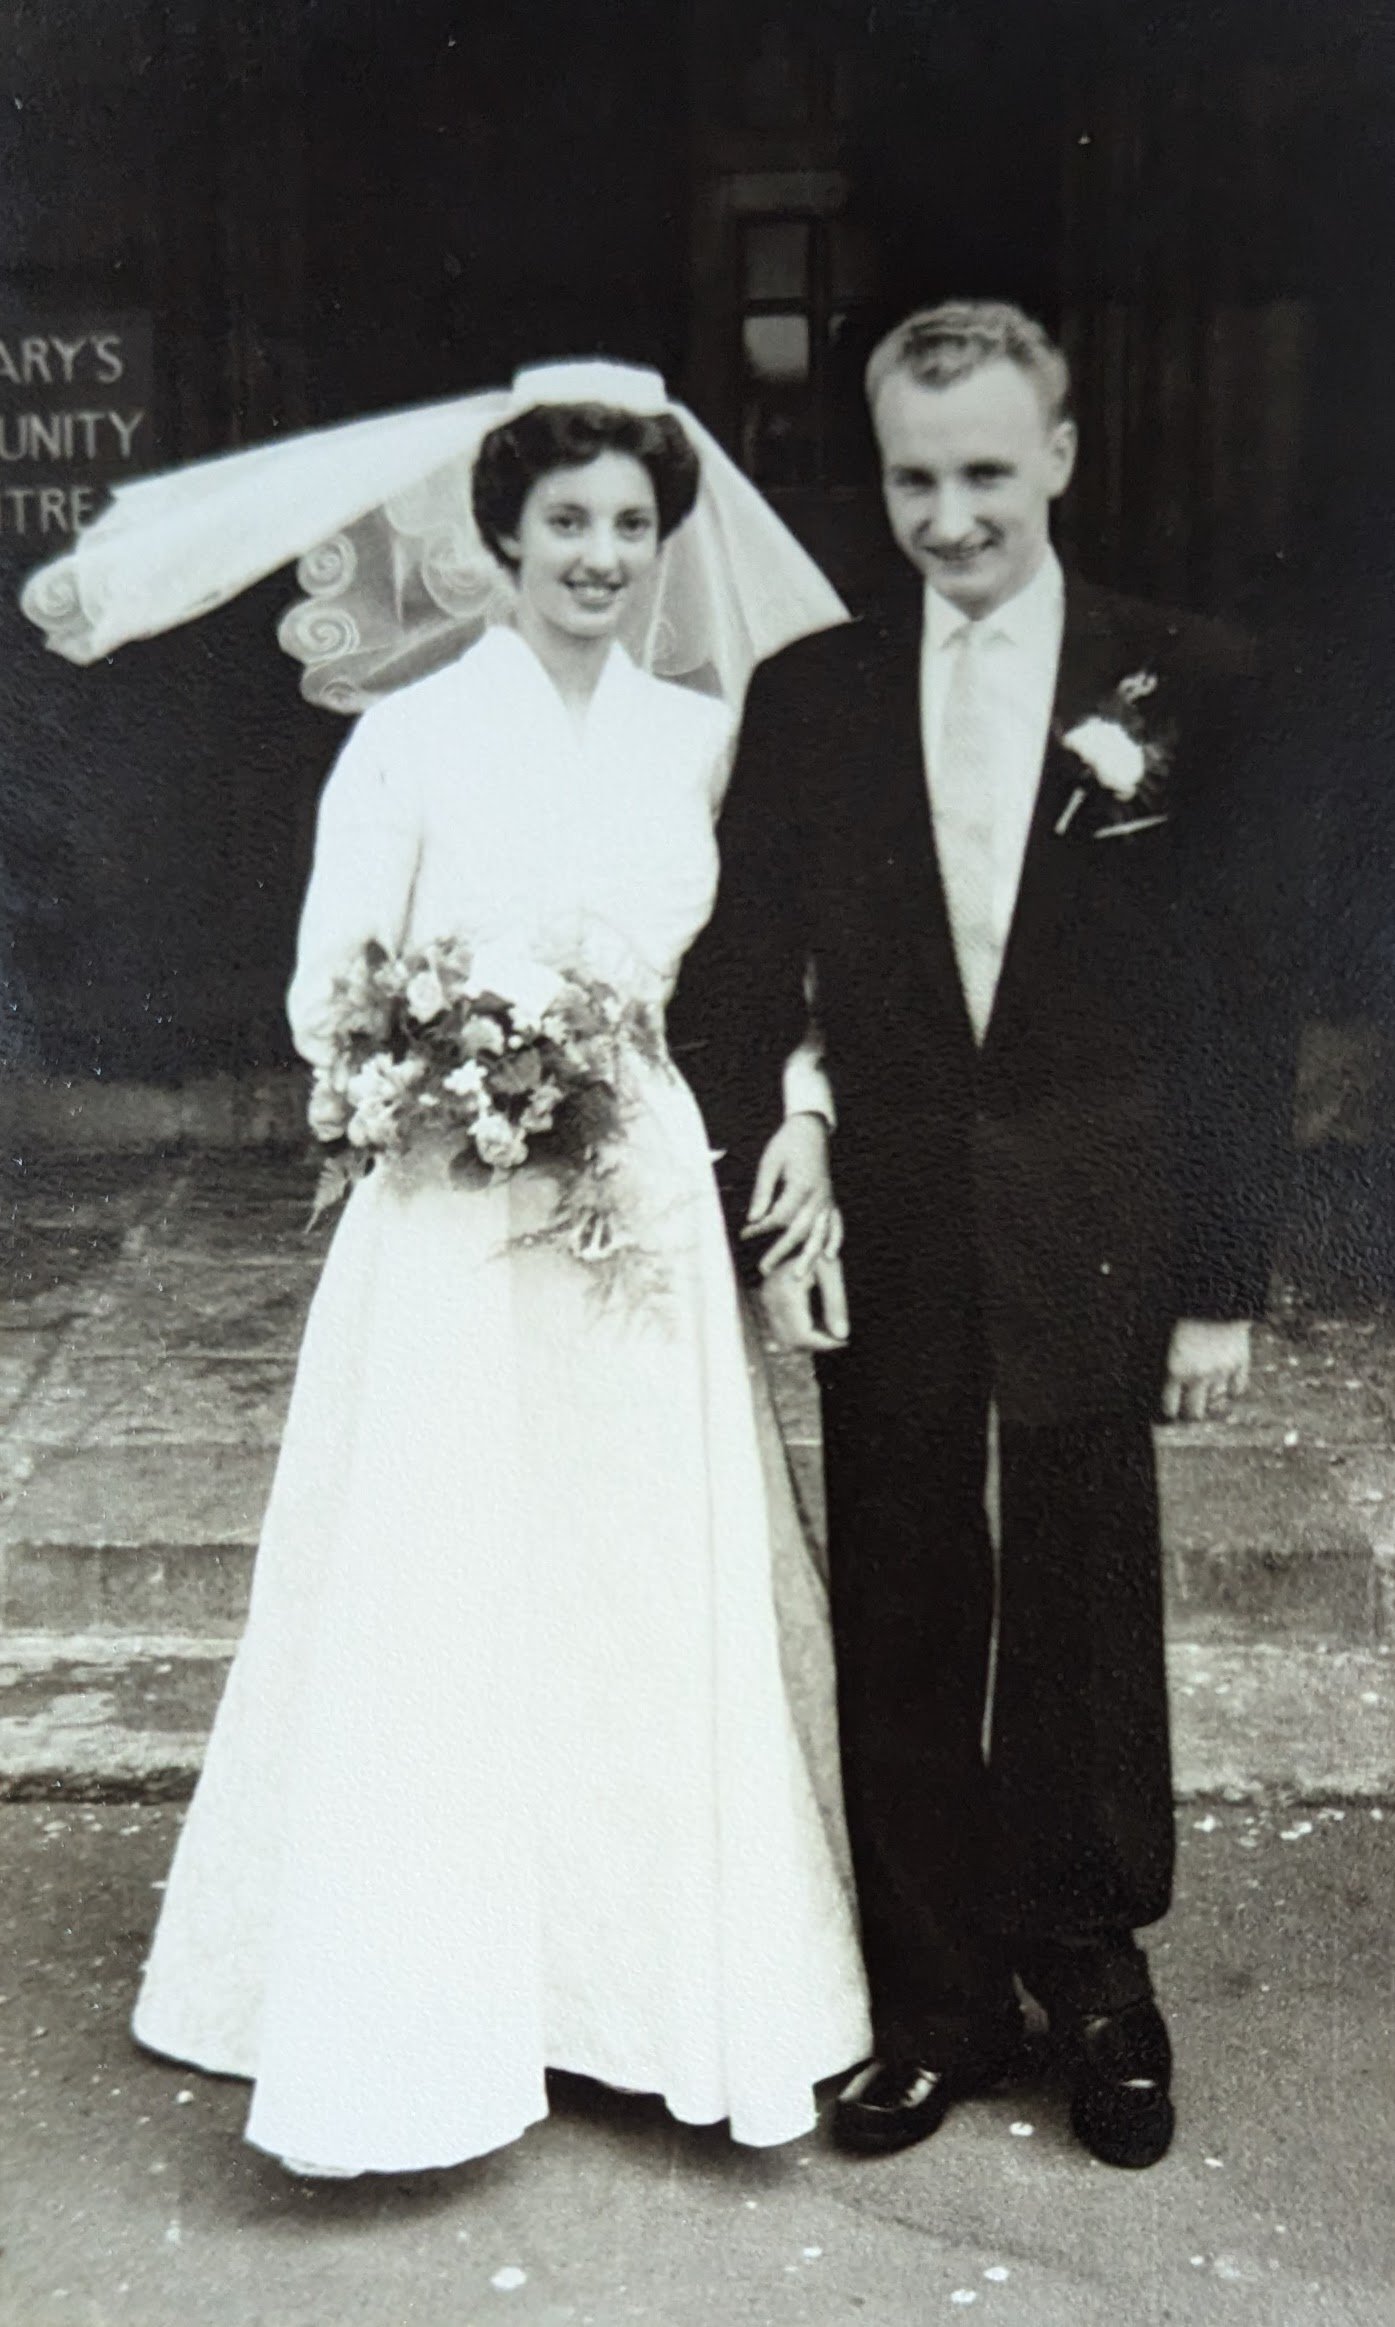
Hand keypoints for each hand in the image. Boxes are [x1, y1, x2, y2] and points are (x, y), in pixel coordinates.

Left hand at [742, 1112, 841, 1277]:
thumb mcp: (769, 1163)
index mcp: (801, 1185)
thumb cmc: (786, 1144)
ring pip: (820, 1234)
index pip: (780, 1215)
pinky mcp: (831, 1200)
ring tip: (798, 1275)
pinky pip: (837, 1224)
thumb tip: (753, 1219)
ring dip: (809, 1256)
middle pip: (801, 1231)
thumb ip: (762, 1193)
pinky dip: (835, 1239)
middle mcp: (818, 1196)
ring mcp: (828, 1199)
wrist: (810, 1129)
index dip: (762, 1228)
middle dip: (782, 1251)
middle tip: (763, 1268)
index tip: (744, 1233)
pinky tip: (829, 1256)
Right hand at [759, 1252, 850, 1352]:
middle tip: (842, 1339)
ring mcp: (766, 1299)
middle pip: (792, 1339)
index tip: (845, 1341)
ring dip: (809, 1339)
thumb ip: (836, 1305)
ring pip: (786, 1337)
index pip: (802, 1335)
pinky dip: (801, 1331)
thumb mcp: (833, 1273)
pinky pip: (782, 1327)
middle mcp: (770, 1297)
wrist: (804, 1228)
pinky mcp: (767, 1300)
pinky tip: (820, 1325)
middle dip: (817, 1343)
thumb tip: (843, 1336)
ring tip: (833, 1331)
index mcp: (786, 1291)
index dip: (824, 1343)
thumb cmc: (821, 1248)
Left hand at [1161, 1319, 1251, 1422]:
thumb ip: (1161, 1356)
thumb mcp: (1161, 1331)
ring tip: (1206, 1394)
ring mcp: (1222, 1371)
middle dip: (1190, 1411)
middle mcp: (1199, 1375)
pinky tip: (1225, 1384)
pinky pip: (1238, 1388)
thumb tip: (1154, 1373)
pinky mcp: (1240, 1362)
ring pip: (1216, 1401)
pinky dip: (1231, 1388)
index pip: (1170, 1407)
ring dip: (1210, 1398)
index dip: (1169, 1409)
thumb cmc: (1182, 1309)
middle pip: (1195, 1413)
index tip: (1170, 1407)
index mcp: (1175, 1368)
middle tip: (1188, 1406)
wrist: (1218, 1290)